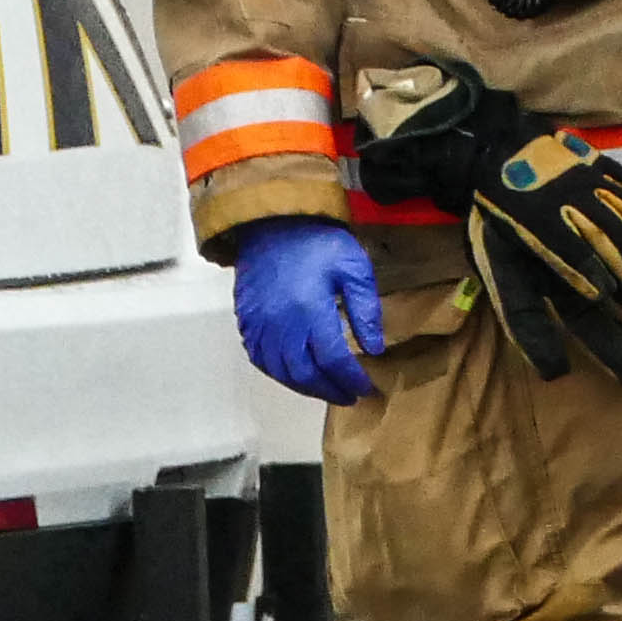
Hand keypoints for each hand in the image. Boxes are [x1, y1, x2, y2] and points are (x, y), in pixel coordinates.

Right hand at [223, 220, 384, 407]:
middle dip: (329, 390)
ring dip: (305, 387)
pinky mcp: (247, 321)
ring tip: (327, 391)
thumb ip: (365, 310)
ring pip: (280, 371)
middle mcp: (280, 324)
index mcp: (309, 310)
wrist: (273, 224)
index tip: (367, 389)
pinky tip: (295, 375)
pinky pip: (259, 358)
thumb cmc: (317, 243)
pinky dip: (279, 374)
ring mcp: (259, 324)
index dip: (351, 379)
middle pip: (304, 373)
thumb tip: (375, 348)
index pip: (333, 360)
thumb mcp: (354, 268)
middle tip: (349, 397)